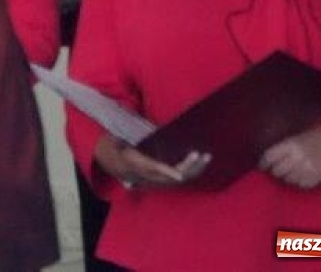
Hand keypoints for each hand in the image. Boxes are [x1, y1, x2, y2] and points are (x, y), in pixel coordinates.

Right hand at [94, 135, 210, 190]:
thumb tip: (116, 141)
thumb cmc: (118, 152)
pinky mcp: (166, 178)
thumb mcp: (113, 147)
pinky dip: (193, 169)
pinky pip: (182, 175)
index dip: (166, 173)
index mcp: (137, 167)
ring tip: (207, 156)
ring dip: (195, 168)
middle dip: (188, 167)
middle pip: (173, 176)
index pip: (153, 171)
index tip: (179, 176)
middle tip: (199, 154)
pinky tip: (202, 160)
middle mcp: (150, 176)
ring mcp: (159, 179)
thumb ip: (116, 145)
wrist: (117, 168)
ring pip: (181, 177)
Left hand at [260, 123, 320, 188]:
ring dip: (287, 177)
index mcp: (290, 145)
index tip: (261, 167)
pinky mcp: (317, 178)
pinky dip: (299, 182)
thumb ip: (281, 150)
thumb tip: (266, 163)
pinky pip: (301, 185)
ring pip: (288, 180)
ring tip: (292, 172)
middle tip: (277, 170)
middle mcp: (297, 158)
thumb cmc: (311, 138)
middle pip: (277, 171)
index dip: (263, 164)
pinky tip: (302, 176)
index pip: (269, 157)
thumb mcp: (293, 139)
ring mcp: (308, 169)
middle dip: (275, 171)